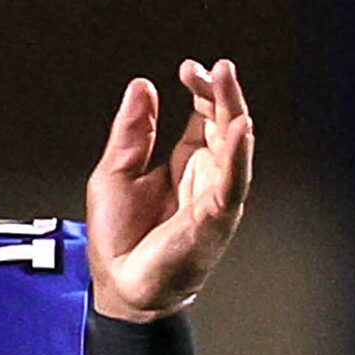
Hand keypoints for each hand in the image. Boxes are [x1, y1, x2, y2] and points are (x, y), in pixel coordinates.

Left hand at [86, 58, 252, 321]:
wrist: (119, 287)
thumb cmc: (119, 239)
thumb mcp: (115, 173)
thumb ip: (132, 132)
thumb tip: (142, 86)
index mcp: (184, 163)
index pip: (203, 117)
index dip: (201, 89)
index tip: (189, 68)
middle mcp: (206, 176)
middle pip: (223, 124)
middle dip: (220, 93)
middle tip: (215, 67)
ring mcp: (215, 196)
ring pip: (234, 146)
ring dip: (233, 111)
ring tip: (227, 82)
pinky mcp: (216, 218)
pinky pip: (233, 182)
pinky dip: (238, 155)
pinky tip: (239, 129)